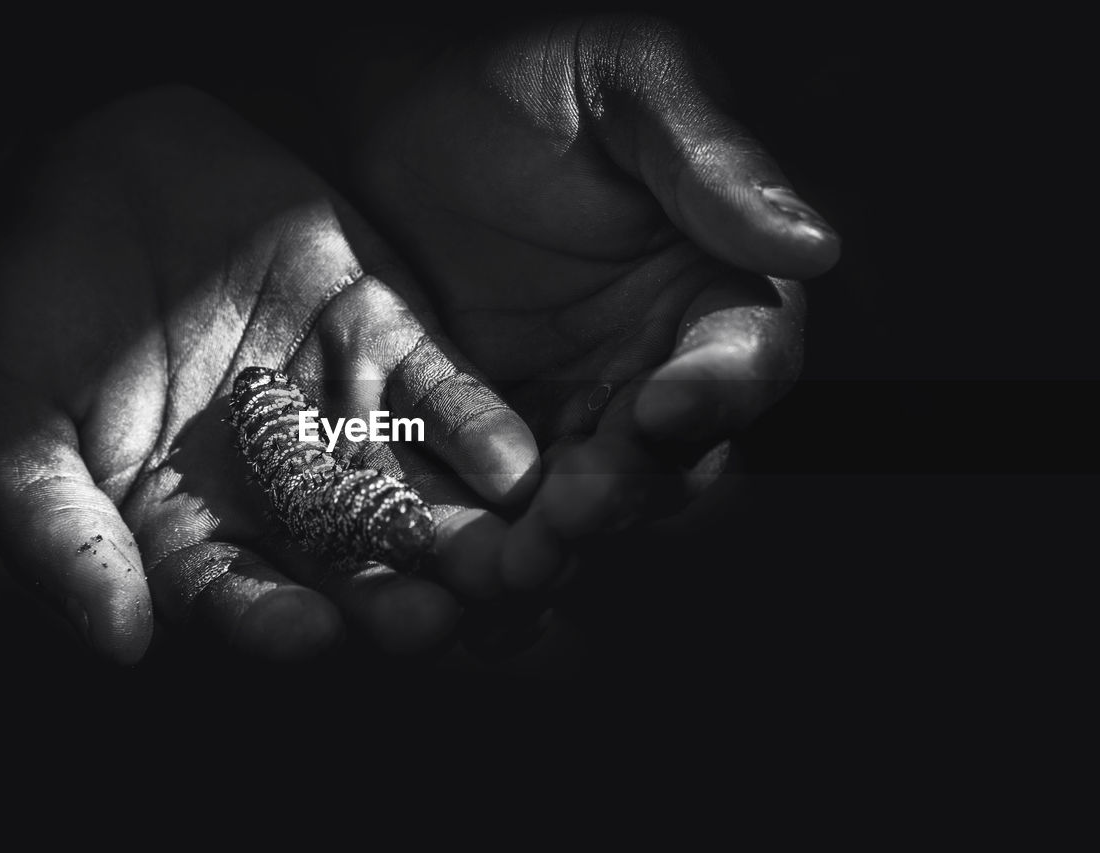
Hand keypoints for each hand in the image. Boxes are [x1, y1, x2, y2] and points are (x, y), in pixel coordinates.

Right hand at [0, 86, 538, 662]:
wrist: (77, 174)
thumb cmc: (20, 314)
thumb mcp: (6, 429)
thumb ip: (61, 536)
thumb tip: (120, 648)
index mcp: (190, 532)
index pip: (243, 600)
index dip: (277, 624)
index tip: (314, 636)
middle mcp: (278, 491)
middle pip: (349, 564)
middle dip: (397, 596)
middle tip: (440, 622)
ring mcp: (336, 414)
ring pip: (412, 491)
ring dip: (464, 532)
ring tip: (511, 564)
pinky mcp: (380, 338)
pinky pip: (440, 392)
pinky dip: (478, 427)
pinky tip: (518, 467)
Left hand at [342, 15, 839, 586]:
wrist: (396, 108)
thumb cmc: (528, 77)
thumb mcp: (627, 85)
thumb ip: (710, 163)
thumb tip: (816, 249)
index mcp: (714, 287)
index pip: (747, 358)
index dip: (721, 389)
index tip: (669, 402)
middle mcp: (658, 364)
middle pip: (679, 459)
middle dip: (635, 490)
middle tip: (579, 509)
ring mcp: (577, 410)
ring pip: (597, 502)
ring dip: (564, 538)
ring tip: (518, 559)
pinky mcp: (495, 438)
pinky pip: (506, 506)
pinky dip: (492, 538)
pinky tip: (462, 561)